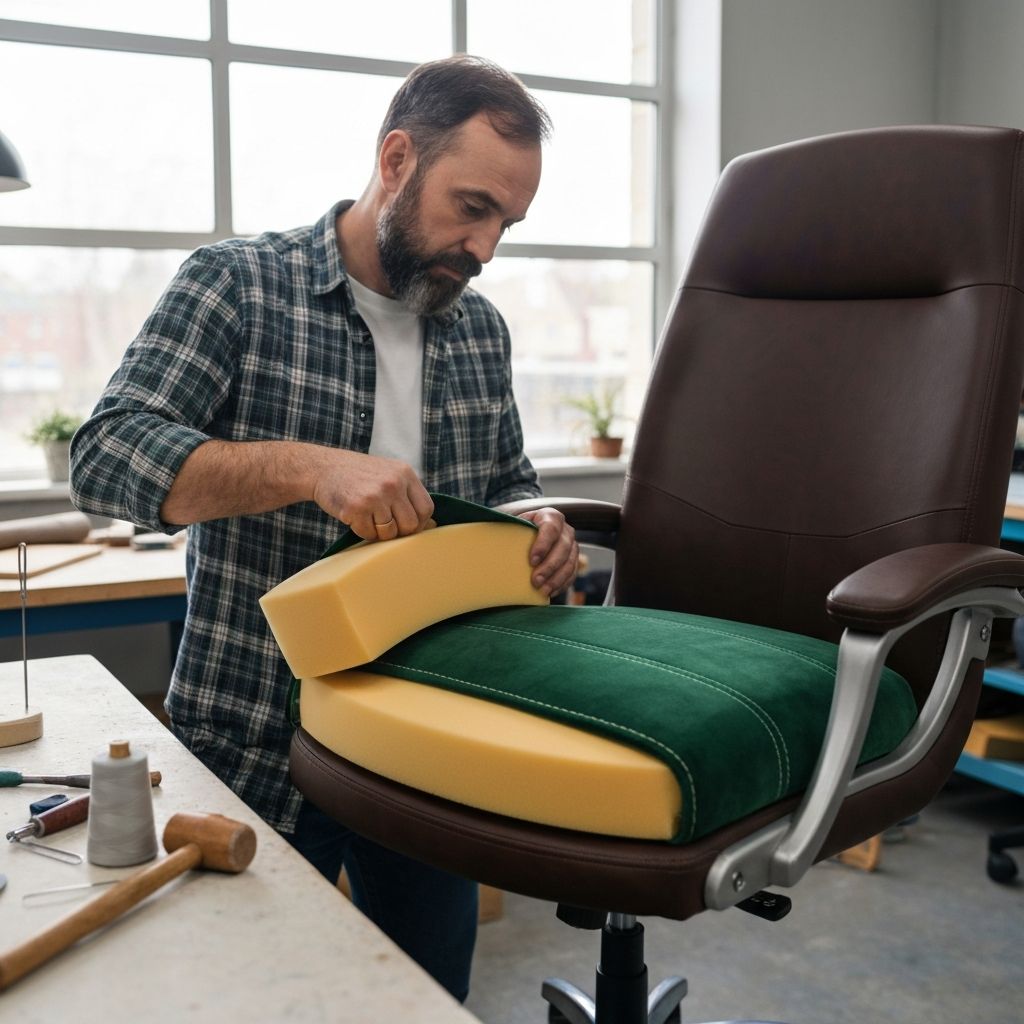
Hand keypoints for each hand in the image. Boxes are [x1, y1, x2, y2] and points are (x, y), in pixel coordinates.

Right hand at [310, 450, 433, 541]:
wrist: (322, 467)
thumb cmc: (358, 475)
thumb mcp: (389, 474)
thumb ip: (409, 496)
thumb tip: (431, 526)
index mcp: (405, 473)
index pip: (426, 509)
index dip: (419, 523)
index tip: (405, 525)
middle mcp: (393, 483)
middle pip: (410, 525)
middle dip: (398, 531)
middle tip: (383, 524)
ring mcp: (375, 496)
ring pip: (390, 533)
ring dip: (378, 532)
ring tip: (367, 517)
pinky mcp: (357, 508)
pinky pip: (369, 534)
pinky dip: (362, 531)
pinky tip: (355, 517)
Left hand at [515, 507, 577, 597]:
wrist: (529, 534)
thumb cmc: (518, 530)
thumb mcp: (514, 524)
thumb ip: (507, 528)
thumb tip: (488, 539)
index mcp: (550, 517)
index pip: (551, 528)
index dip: (543, 545)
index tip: (531, 561)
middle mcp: (565, 530)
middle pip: (563, 548)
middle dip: (549, 566)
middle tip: (535, 581)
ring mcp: (572, 546)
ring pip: (570, 563)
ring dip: (556, 579)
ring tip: (542, 591)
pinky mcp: (574, 561)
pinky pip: (572, 574)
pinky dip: (561, 585)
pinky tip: (550, 593)